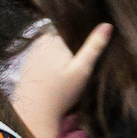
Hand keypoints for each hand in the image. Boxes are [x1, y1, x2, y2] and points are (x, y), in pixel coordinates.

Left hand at [8, 21, 112, 137]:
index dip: (83, 36)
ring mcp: (32, 52)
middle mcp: (40, 41)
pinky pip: (45, 57)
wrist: (34, 113)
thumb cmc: (61, 92)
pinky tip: (58, 75)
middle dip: (72, 46)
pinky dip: (52, 63)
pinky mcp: (28, 63)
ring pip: (54, 47)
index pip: (71, 28)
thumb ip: (94, 47)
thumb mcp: (82, 69)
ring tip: (71, 71)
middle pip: (62, 37)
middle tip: (82, 64)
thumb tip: (107, 24)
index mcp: (54, 38)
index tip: (89, 50)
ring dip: (62, 55)